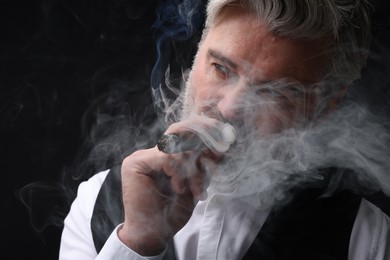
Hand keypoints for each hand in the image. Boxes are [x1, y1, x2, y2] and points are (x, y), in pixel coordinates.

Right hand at [118, 120, 217, 255]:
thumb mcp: (195, 183)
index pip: (184, 134)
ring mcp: (141, 157)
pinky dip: (178, 173)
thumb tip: (223, 142)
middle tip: (219, 148)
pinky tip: (178, 188)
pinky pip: (166, 157)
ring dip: (191, 169)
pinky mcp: (135, 164)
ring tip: (194, 189)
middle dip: (202, 137)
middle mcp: (150, 152)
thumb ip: (204, 164)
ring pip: (175, 146)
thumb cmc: (173, 212)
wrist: (152, 236)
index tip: (225, 142)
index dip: (204, 132)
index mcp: (163, 155)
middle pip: (178, 131)